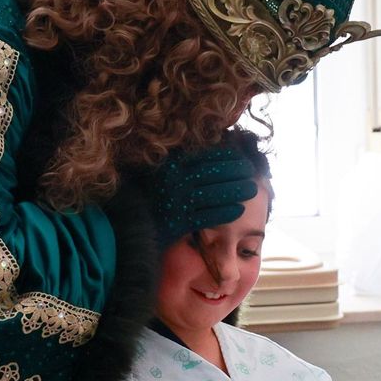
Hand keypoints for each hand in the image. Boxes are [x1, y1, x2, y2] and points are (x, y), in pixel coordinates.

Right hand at [140, 147, 257, 245]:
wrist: (127, 227)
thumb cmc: (145, 198)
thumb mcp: (157, 173)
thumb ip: (178, 163)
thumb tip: (204, 153)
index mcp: (169, 165)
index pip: (203, 156)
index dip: (225, 156)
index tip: (240, 157)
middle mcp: (174, 181)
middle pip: (212, 173)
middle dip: (235, 171)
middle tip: (251, 171)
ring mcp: (176, 202)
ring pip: (213, 194)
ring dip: (236, 191)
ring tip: (252, 189)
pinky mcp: (178, 223)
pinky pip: (207, 216)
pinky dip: (224, 213)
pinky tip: (238, 210)